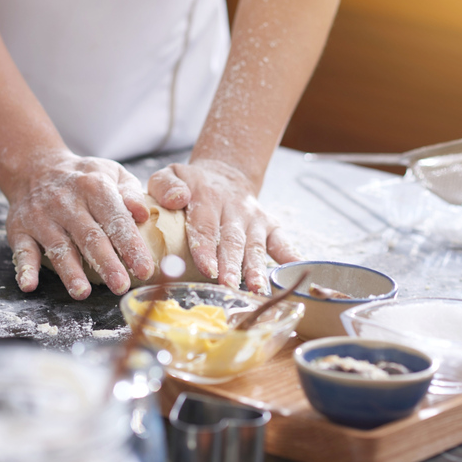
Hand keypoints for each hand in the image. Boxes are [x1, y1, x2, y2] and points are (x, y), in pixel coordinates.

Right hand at [7, 152, 154, 299]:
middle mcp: (67, 203)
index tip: (145, 269)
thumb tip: (144, 214)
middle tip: (121, 286)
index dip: (131, 246)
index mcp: (95, 188)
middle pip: (90, 238)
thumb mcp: (112, 173)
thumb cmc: (85, 177)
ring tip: (82, 293)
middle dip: (107, 264)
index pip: (116, 220)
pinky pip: (22, 250)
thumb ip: (130, 193)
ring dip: (70, 272)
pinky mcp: (19, 229)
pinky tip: (30, 285)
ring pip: (58, 248)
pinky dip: (25, 268)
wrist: (35, 167)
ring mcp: (41, 217)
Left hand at [147, 159, 300, 293]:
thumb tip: (177, 198)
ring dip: (257, 268)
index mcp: (208, 197)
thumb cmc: (193, 183)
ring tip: (257, 288)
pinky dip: (290, 257)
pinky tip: (295, 272)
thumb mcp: (173, 174)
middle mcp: (235, 208)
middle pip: (233, 240)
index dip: (206, 247)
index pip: (206, 224)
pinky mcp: (270, 225)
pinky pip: (282, 242)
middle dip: (231, 264)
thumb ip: (166, 184)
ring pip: (255, 245)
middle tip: (227, 285)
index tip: (207, 268)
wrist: (225, 175)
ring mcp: (255, 218)